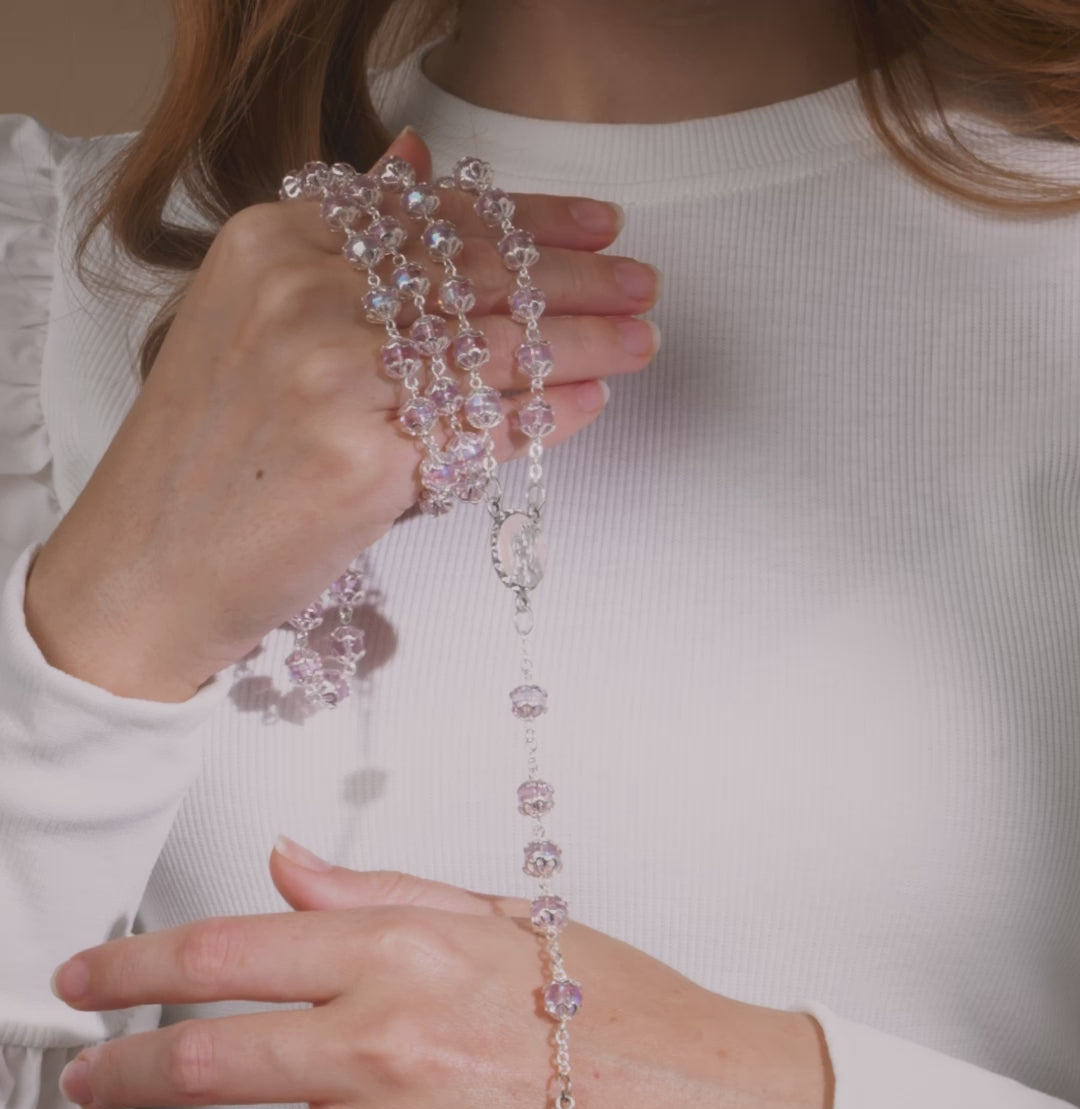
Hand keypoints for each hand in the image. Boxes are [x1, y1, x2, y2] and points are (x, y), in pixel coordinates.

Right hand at [24, 127, 659, 701]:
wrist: (151, 567)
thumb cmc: (210, 455)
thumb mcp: (251, 320)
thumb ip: (338, 244)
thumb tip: (416, 162)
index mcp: (275, 245)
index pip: (434, 214)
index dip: (533, 216)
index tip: (599, 221)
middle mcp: (306, 295)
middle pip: (479, 274)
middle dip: (579, 277)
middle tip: (643, 283)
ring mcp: (336, 375)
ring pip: (498, 346)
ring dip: (586, 342)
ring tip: (639, 341)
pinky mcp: (366, 458)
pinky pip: (487, 426)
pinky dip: (548, 414)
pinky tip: (589, 403)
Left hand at [51, 847, 831, 1108]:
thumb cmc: (631, 1016)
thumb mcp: (509, 918)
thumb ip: (382, 889)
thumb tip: (287, 866)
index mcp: (409, 953)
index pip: (231, 949)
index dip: (135, 966)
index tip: (94, 981)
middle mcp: (393, 1043)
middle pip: (208, 1055)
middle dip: (120, 1072)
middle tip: (86, 1081)